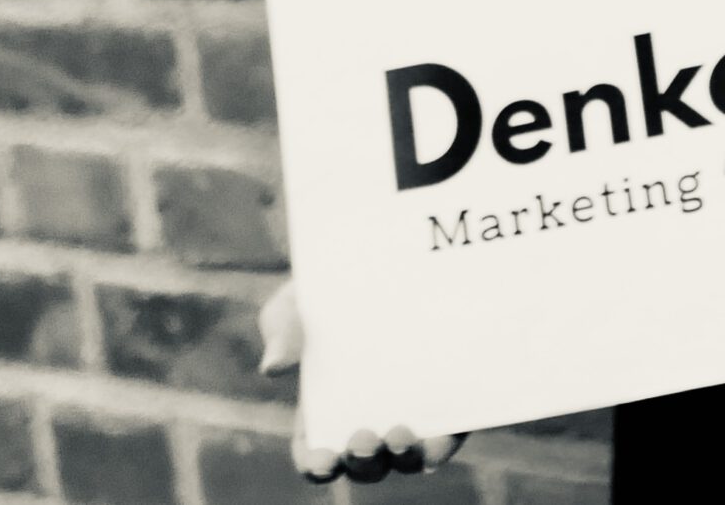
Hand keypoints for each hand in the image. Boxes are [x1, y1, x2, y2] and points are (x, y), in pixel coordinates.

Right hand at [259, 276, 469, 483]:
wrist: (388, 259)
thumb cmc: (331, 288)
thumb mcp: (299, 301)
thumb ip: (282, 329)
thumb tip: (274, 367)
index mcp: (325, 410)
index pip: (317, 454)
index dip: (318, 465)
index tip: (323, 460)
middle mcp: (369, 418)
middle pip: (365, 463)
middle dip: (364, 463)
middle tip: (364, 440)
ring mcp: (410, 411)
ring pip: (408, 456)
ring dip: (404, 458)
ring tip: (401, 434)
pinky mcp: (451, 398)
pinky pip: (450, 433)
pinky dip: (444, 443)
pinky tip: (441, 434)